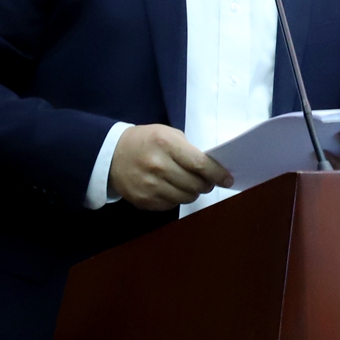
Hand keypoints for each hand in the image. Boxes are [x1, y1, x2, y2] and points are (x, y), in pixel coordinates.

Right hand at [108, 123, 233, 208]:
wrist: (111, 154)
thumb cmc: (146, 141)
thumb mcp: (167, 134)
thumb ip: (188, 149)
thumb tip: (210, 167)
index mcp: (166, 145)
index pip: (200, 164)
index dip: (218, 174)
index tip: (228, 179)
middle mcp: (158, 166)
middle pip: (195, 184)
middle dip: (207, 184)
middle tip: (208, 181)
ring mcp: (149, 186)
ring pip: (185, 197)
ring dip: (193, 193)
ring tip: (191, 185)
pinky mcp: (144, 200)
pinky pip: (171, 205)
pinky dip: (177, 198)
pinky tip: (173, 189)